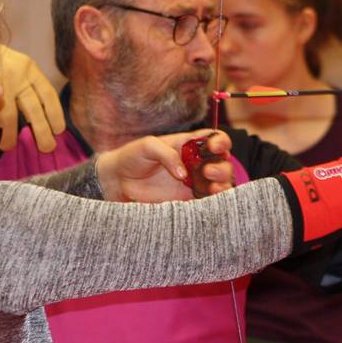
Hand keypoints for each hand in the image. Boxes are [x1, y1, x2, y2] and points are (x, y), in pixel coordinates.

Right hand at [0, 43, 65, 152]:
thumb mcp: (15, 67)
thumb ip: (26, 87)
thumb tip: (35, 118)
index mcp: (30, 69)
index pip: (49, 94)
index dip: (55, 114)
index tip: (59, 130)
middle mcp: (18, 74)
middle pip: (34, 108)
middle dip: (41, 130)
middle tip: (47, 148)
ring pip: (9, 114)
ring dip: (12, 134)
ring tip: (10, 147)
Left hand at [96, 129, 233, 202]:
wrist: (118, 180)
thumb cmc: (132, 157)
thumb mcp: (147, 145)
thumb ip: (167, 153)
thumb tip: (184, 174)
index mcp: (190, 146)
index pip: (215, 140)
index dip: (220, 142)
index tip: (213, 148)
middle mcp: (196, 164)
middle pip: (223, 163)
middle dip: (222, 167)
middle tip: (208, 171)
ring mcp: (194, 183)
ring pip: (221, 183)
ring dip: (223, 184)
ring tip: (213, 187)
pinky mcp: (188, 201)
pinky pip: (209, 202)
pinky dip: (215, 201)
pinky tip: (211, 198)